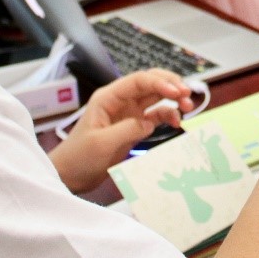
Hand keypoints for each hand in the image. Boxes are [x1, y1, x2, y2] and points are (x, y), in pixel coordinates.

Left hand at [49, 69, 192, 192]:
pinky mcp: (134, 127)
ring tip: (188, 107)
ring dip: (173, 99)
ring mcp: (129, 113)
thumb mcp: (101, 142)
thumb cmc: (79, 156)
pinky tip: (177, 122)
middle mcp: (121, 101)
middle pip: (151, 83)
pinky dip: (168, 116)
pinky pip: (156, 116)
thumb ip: (127, 129)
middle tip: (188, 95)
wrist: (70, 175)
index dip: (160, 82)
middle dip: (171, 85)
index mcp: (109, 97)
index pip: (138, 81)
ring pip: (157, 97)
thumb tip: (149, 122)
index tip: (178, 92)